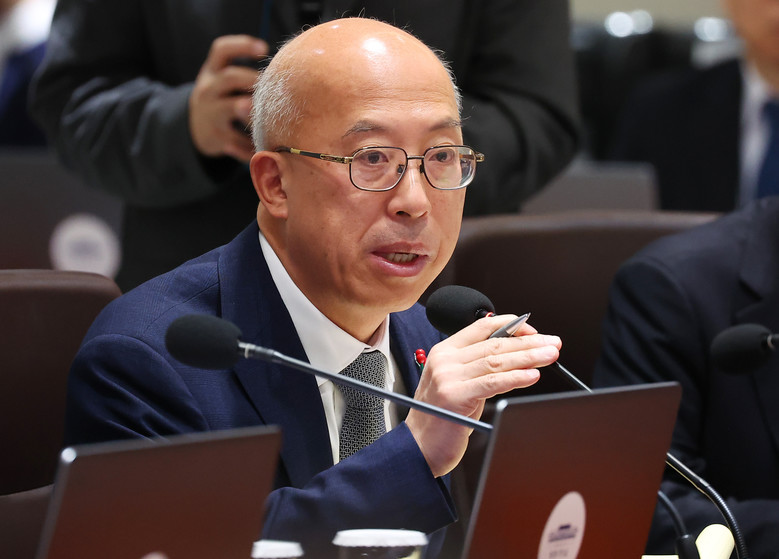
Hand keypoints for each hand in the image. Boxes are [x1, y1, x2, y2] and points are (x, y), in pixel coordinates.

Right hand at [189, 35, 268, 161]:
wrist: (194, 128)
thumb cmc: (221, 99)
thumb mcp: (222, 82)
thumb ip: (245, 75)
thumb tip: (284, 74)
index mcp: (212, 71)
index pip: (221, 49)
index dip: (242, 45)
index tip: (264, 48)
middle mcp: (208, 89)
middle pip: (229, 77)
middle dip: (253, 79)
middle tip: (273, 86)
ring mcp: (210, 113)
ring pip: (232, 108)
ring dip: (254, 110)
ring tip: (271, 116)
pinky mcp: (215, 137)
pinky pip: (237, 140)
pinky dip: (252, 144)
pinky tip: (268, 148)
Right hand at [405, 315, 560, 477]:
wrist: (420, 447)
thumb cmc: (442, 419)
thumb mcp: (460, 384)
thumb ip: (479, 368)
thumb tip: (516, 356)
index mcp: (444, 351)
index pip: (481, 328)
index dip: (511, 326)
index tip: (535, 332)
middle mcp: (444, 360)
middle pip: (494, 344)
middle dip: (528, 343)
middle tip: (552, 344)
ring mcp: (447, 376)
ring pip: (496, 361)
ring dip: (528, 357)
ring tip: (549, 356)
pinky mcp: (454, 395)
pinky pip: (493, 382)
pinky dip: (516, 377)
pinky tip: (532, 375)